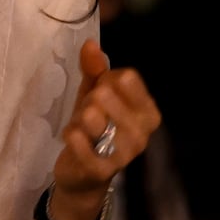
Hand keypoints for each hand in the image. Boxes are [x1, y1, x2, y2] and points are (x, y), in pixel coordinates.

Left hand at [52, 39, 160, 215]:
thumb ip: (94, 70)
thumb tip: (90, 44)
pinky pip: (83, 145)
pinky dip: (73, 136)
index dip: (106, 79)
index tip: (102, 89)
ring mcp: (124, 154)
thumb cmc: (94, 129)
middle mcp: (142, 132)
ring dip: (80, 117)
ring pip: (95, 118)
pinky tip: (72, 134)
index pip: (126, 78)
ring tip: (80, 123)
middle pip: (107, 95)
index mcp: (147, 111)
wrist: (83, 175)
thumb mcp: (94, 96)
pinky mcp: (102, 170)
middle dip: (91, 98)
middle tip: (88, 109)